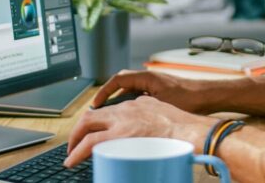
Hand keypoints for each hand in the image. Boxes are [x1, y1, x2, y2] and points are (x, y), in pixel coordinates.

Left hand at [64, 96, 217, 166]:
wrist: (193, 131)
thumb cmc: (185, 129)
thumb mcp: (162, 114)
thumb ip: (148, 118)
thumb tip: (144, 132)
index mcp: (136, 105)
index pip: (108, 112)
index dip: (94, 122)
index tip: (90, 132)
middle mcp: (126, 110)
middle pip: (91, 116)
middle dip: (78, 131)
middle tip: (74, 145)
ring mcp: (122, 123)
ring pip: (87, 128)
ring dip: (75, 142)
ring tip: (71, 156)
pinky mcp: (121, 136)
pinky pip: (92, 143)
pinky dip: (79, 152)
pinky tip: (74, 160)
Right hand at [93, 70, 215, 113]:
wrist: (208, 96)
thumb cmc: (190, 98)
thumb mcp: (162, 105)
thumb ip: (142, 108)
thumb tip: (124, 115)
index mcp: (147, 77)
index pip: (118, 79)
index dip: (104, 91)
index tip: (96, 104)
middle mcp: (149, 78)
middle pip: (121, 83)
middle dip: (109, 95)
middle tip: (100, 109)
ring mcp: (154, 84)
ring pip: (130, 90)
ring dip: (120, 100)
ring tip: (112, 114)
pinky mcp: (160, 91)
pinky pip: (139, 95)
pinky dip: (131, 103)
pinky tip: (131, 116)